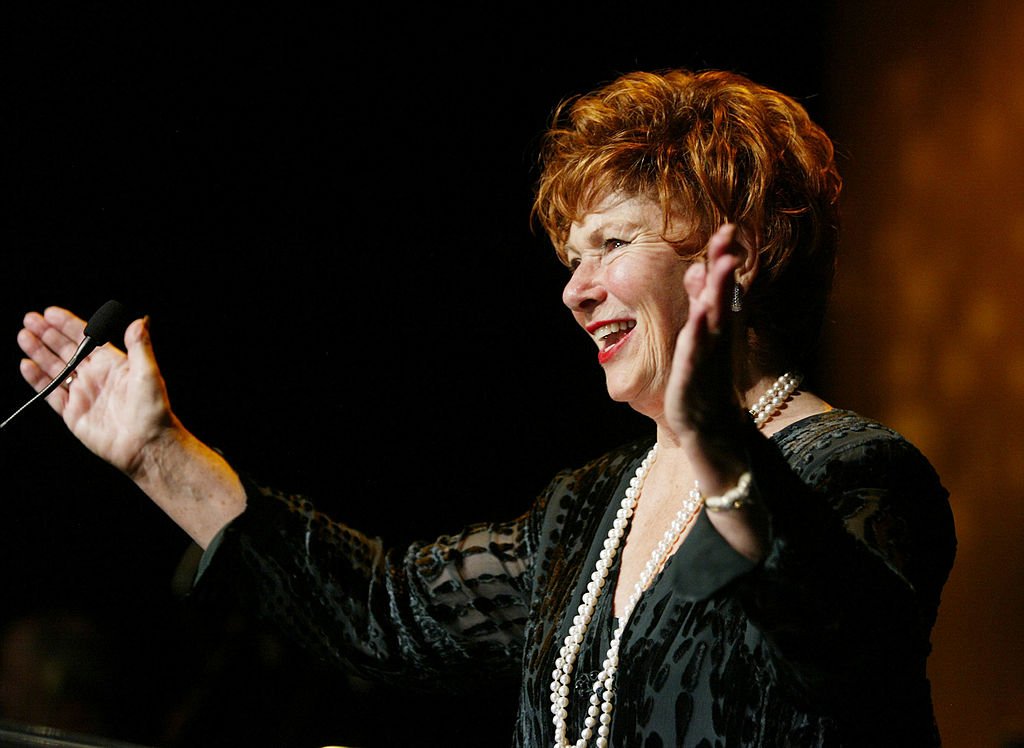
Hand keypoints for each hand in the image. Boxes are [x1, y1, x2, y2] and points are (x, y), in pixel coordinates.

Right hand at [17, 306, 175, 477]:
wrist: (146, 444)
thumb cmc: (153, 409)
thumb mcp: (148, 373)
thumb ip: (140, 346)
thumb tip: (139, 321)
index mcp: (113, 364)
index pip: (87, 339)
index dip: (68, 325)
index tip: (50, 312)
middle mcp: (96, 376)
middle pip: (66, 351)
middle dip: (48, 334)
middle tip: (30, 319)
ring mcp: (83, 394)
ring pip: (55, 369)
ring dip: (39, 352)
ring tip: (23, 336)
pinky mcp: (73, 413)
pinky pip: (50, 394)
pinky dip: (38, 380)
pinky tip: (26, 365)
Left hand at [664, 224, 748, 470]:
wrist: (713, 430)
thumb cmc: (708, 380)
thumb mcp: (704, 337)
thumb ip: (701, 302)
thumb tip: (698, 269)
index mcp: (719, 327)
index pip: (722, 287)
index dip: (723, 258)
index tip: (727, 229)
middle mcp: (718, 339)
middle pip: (723, 298)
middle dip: (724, 268)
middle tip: (727, 239)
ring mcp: (709, 358)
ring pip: (714, 321)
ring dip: (718, 294)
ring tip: (720, 266)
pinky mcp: (694, 379)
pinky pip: (697, 354)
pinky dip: (699, 335)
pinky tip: (698, 317)